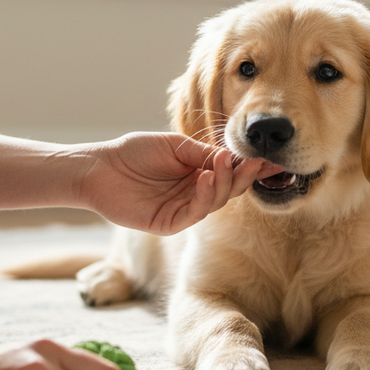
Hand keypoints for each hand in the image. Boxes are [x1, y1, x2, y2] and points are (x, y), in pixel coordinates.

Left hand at [77, 132, 278, 234]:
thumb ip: (202, 153)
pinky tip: (207, 178)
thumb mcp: (173, 146)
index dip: (250, 166)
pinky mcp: (170, 223)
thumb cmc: (132, 152)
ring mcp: (183, 209)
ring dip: (225, 182)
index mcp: (198, 172)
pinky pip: (195, 213)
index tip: (270, 157)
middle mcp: (194, 192)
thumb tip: (231, 155)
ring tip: (224, 164)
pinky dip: (205, 195)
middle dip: (246, 175)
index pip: (231, 172)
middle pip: (230, 188)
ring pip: (217, 201)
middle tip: (257, 162)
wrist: (99, 168)